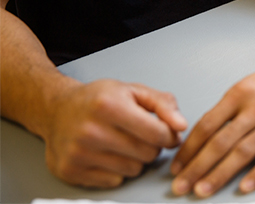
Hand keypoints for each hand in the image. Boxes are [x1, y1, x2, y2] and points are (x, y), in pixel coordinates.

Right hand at [42, 79, 186, 187]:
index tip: (166, 132)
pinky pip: (115, 181)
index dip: (169, 135)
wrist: (56, 109)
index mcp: (108, 105)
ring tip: (123, 143)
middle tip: (139, 135)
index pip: (158, 134)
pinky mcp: (71, 171)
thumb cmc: (98, 99)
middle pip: (148, 154)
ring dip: (136, 159)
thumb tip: (181, 125)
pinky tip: (108, 154)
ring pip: (134, 170)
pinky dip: (118, 170)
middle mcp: (90, 130)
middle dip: (152, 146)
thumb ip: (164, 104)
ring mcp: (79, 153)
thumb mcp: (134, 91)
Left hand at [170, 62, 254, 197]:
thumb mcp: (248, 86)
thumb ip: (228, 109)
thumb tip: (201, 136)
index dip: (189, 148)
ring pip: (244, 151)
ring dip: (221, 174)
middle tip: (182, 184)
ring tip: (204, 189)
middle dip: (197, 166)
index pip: (207, 125)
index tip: (177, 166)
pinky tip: (245, 187)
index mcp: (240, 94)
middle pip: (221, 141)